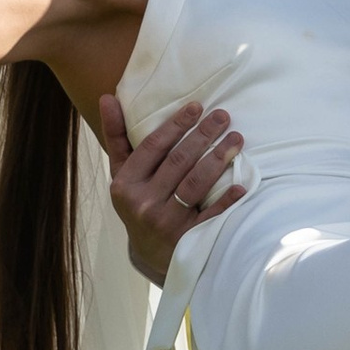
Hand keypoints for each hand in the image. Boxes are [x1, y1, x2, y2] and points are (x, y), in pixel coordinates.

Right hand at [100, 90, 245, 285]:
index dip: (175, 125)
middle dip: (203, 135)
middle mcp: (143, 203)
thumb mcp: (121, 173)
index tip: (196, 106)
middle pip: (178, 161)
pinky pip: (210, 215)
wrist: (149, 253)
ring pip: (195, 184)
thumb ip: (116, 136)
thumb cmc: (137, 201)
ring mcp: (166, 222)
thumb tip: (108, 97)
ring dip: (218, 159)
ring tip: (236, 138)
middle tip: (223, 115)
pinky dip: (226, 200)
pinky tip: (241, 184)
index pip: (153, 147)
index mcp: (126, 183)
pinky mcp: (187, 238)